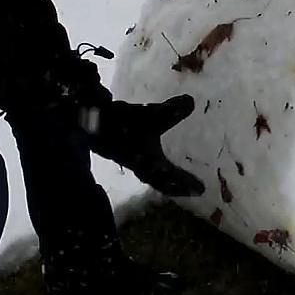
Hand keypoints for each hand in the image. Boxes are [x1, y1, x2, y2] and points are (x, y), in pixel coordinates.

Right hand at [88, 96, 205, 196]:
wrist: (93, 123)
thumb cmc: (124, 123)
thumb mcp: (151, 115)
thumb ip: (171, 111)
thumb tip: (191, 102)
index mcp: (150, 164)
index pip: (172, 178)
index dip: (186, 184)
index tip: (201, 190)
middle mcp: (142, 168)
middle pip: (163, 184)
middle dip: (177, 188)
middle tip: (193, 191)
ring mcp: (133, 163)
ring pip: (153, 178)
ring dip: (166, 182)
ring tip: (178, 183)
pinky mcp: (127, 156)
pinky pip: (146, 170)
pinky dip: (155, 173)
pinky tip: (157, 165)